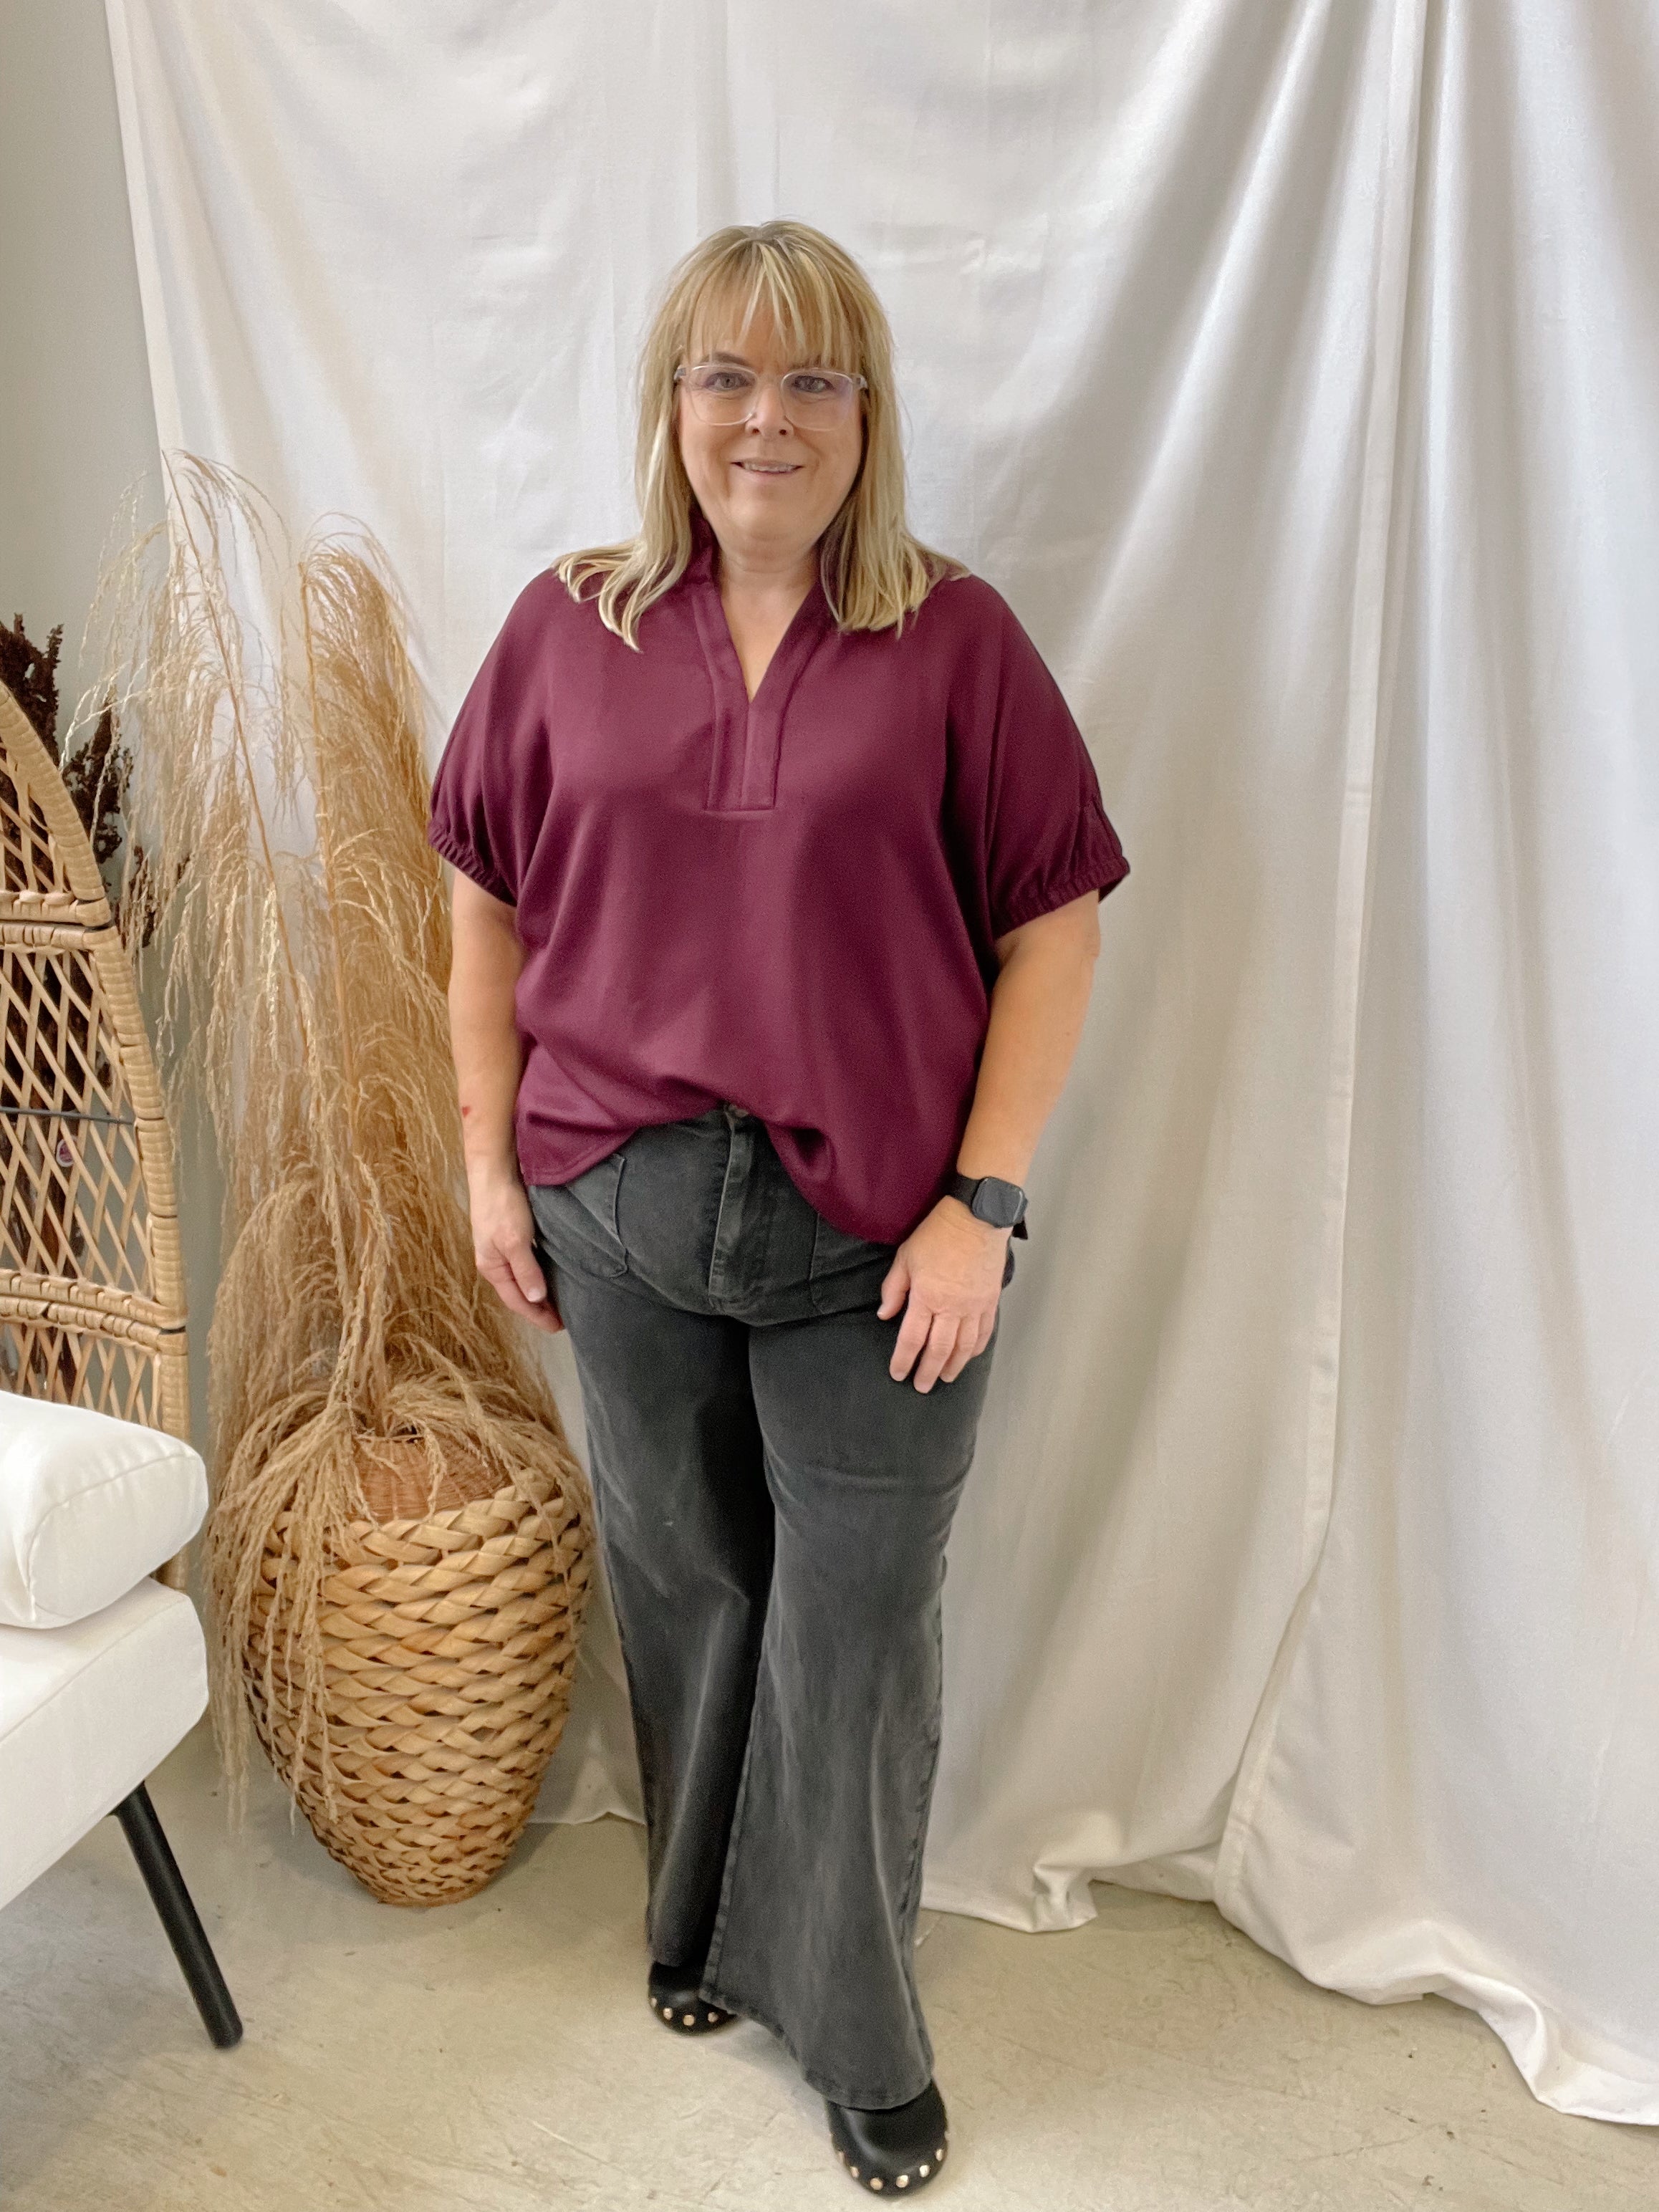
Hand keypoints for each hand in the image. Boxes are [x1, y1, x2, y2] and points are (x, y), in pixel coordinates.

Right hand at [467, 1166, 564, 1333]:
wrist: (493, 1171)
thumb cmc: (502, 1205)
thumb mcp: (516, 1240)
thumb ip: (526, 1270)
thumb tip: (536, 1299)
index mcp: (492, 1268)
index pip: (518, 1302)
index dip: (538, 1316)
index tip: (559, 1327)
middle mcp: (494, 1262)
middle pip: (519, 1293)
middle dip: (538, 1308)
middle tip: (563, 1318)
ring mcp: (500, 1249)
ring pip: (522, 1278)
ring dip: (539, 1291)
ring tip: (560, 1301)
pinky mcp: (509, 1235)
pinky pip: (526, 1263)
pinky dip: (539, 1273)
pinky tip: (551, 1273)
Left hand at [879, 1197, 1006, 1391]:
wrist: (976, 1218)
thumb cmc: (937, 1234)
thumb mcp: (905, 1258)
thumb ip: (894, 1289)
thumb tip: (885, 1315)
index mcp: (927, 1297)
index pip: (912, 1339)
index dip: (904, 1360)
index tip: (899, 1374)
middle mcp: (952, 1308)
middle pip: (939, 1350)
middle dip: (929, 1371)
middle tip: (922, 1387)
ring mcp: (974, 1306)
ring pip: (964, 1346)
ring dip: (954, 1365)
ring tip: (945, 1377)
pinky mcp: (990, 1300)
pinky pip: (984, 1331)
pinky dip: (976, 1347)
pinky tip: (969, 1356)